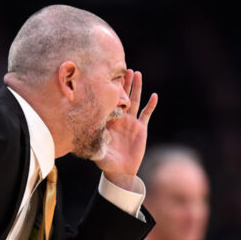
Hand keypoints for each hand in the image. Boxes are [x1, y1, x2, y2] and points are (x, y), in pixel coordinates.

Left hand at [95, 70, 157, 189]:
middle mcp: (119, 118)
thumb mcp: (97, 150)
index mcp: (108, 121)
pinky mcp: (141, 128)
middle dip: (123, 83)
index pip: (109, 102)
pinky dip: (150, 105)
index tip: (108, 77)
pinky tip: (154, 96)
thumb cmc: (106, 161)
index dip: (110, 90)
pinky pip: (146, 114)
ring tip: (137, 74)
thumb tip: (86, 131)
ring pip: (134, 101)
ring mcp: (131, 122)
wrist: (120, 170)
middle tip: (124, 69)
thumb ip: (94, 140)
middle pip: (122, 97)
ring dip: (136, 88)